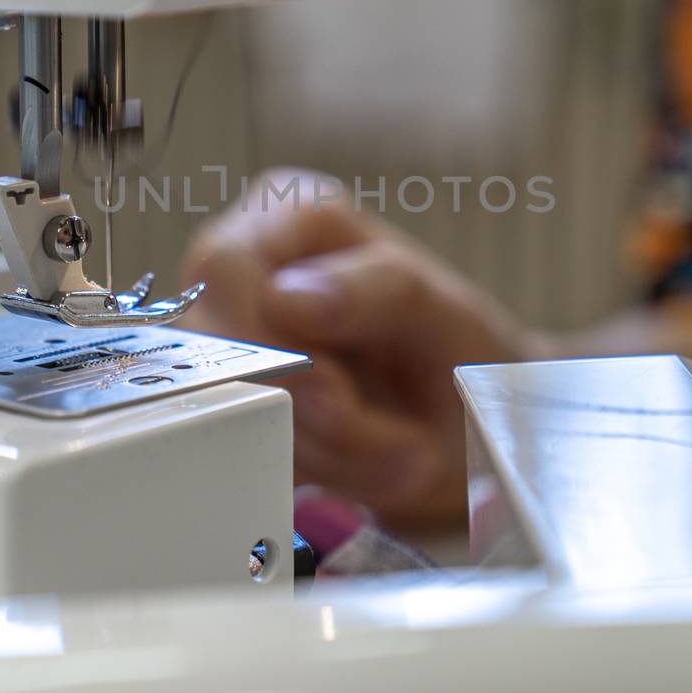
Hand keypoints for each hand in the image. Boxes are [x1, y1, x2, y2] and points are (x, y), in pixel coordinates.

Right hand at [183, 169, 546, 529]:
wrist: (475, 425)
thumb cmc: (458, 348)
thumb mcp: (440, 310)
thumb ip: (376, 290)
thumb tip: (285, 298)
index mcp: (288, 216)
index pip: (224, 268)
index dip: (270, 338)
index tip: (340, 390)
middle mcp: (243, 275)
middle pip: (217, 350)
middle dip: (310, 413)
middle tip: (388, 439)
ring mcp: (231, 349)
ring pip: (227, 412)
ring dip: (326, 452)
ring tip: (399, 452)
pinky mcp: (233, 414)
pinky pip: (239, 455)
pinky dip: (317, 476)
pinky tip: (369, 466)